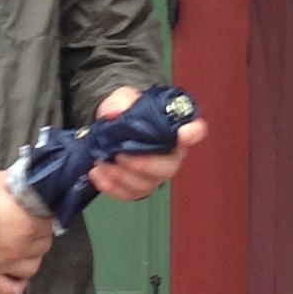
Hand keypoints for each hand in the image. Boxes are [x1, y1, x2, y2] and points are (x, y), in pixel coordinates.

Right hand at [0, 171, 52, 293]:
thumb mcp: (2, 181)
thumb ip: (19, 187)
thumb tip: (26, 187)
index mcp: (30, 223)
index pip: (49, 222)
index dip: (43, 215)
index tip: (36, 211)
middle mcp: (22, 247)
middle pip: (43, 245)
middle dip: (38, 235)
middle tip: (28, 226)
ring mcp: (6, 264)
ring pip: (32, 267)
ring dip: (30, 257)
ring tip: (23, 248)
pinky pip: (6, 288)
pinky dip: (15, 286)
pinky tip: (19, 280)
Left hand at [84, 84, 208, 202]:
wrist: (110, 127)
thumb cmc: (127, 112)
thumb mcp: (123, 99)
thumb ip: (121, 102)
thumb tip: (115, 113)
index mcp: (174, 129)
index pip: (194, 130)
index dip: (193, 133)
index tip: (184, 133)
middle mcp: (171, 155)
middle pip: (168, 168)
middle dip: (143, 165)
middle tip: (120, 155)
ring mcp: (155, 174)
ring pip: (146, 185)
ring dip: (121, 177)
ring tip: (101, 162)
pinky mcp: (138, 187)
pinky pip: (129, 194)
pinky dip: (111, 186)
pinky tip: (97, 173)